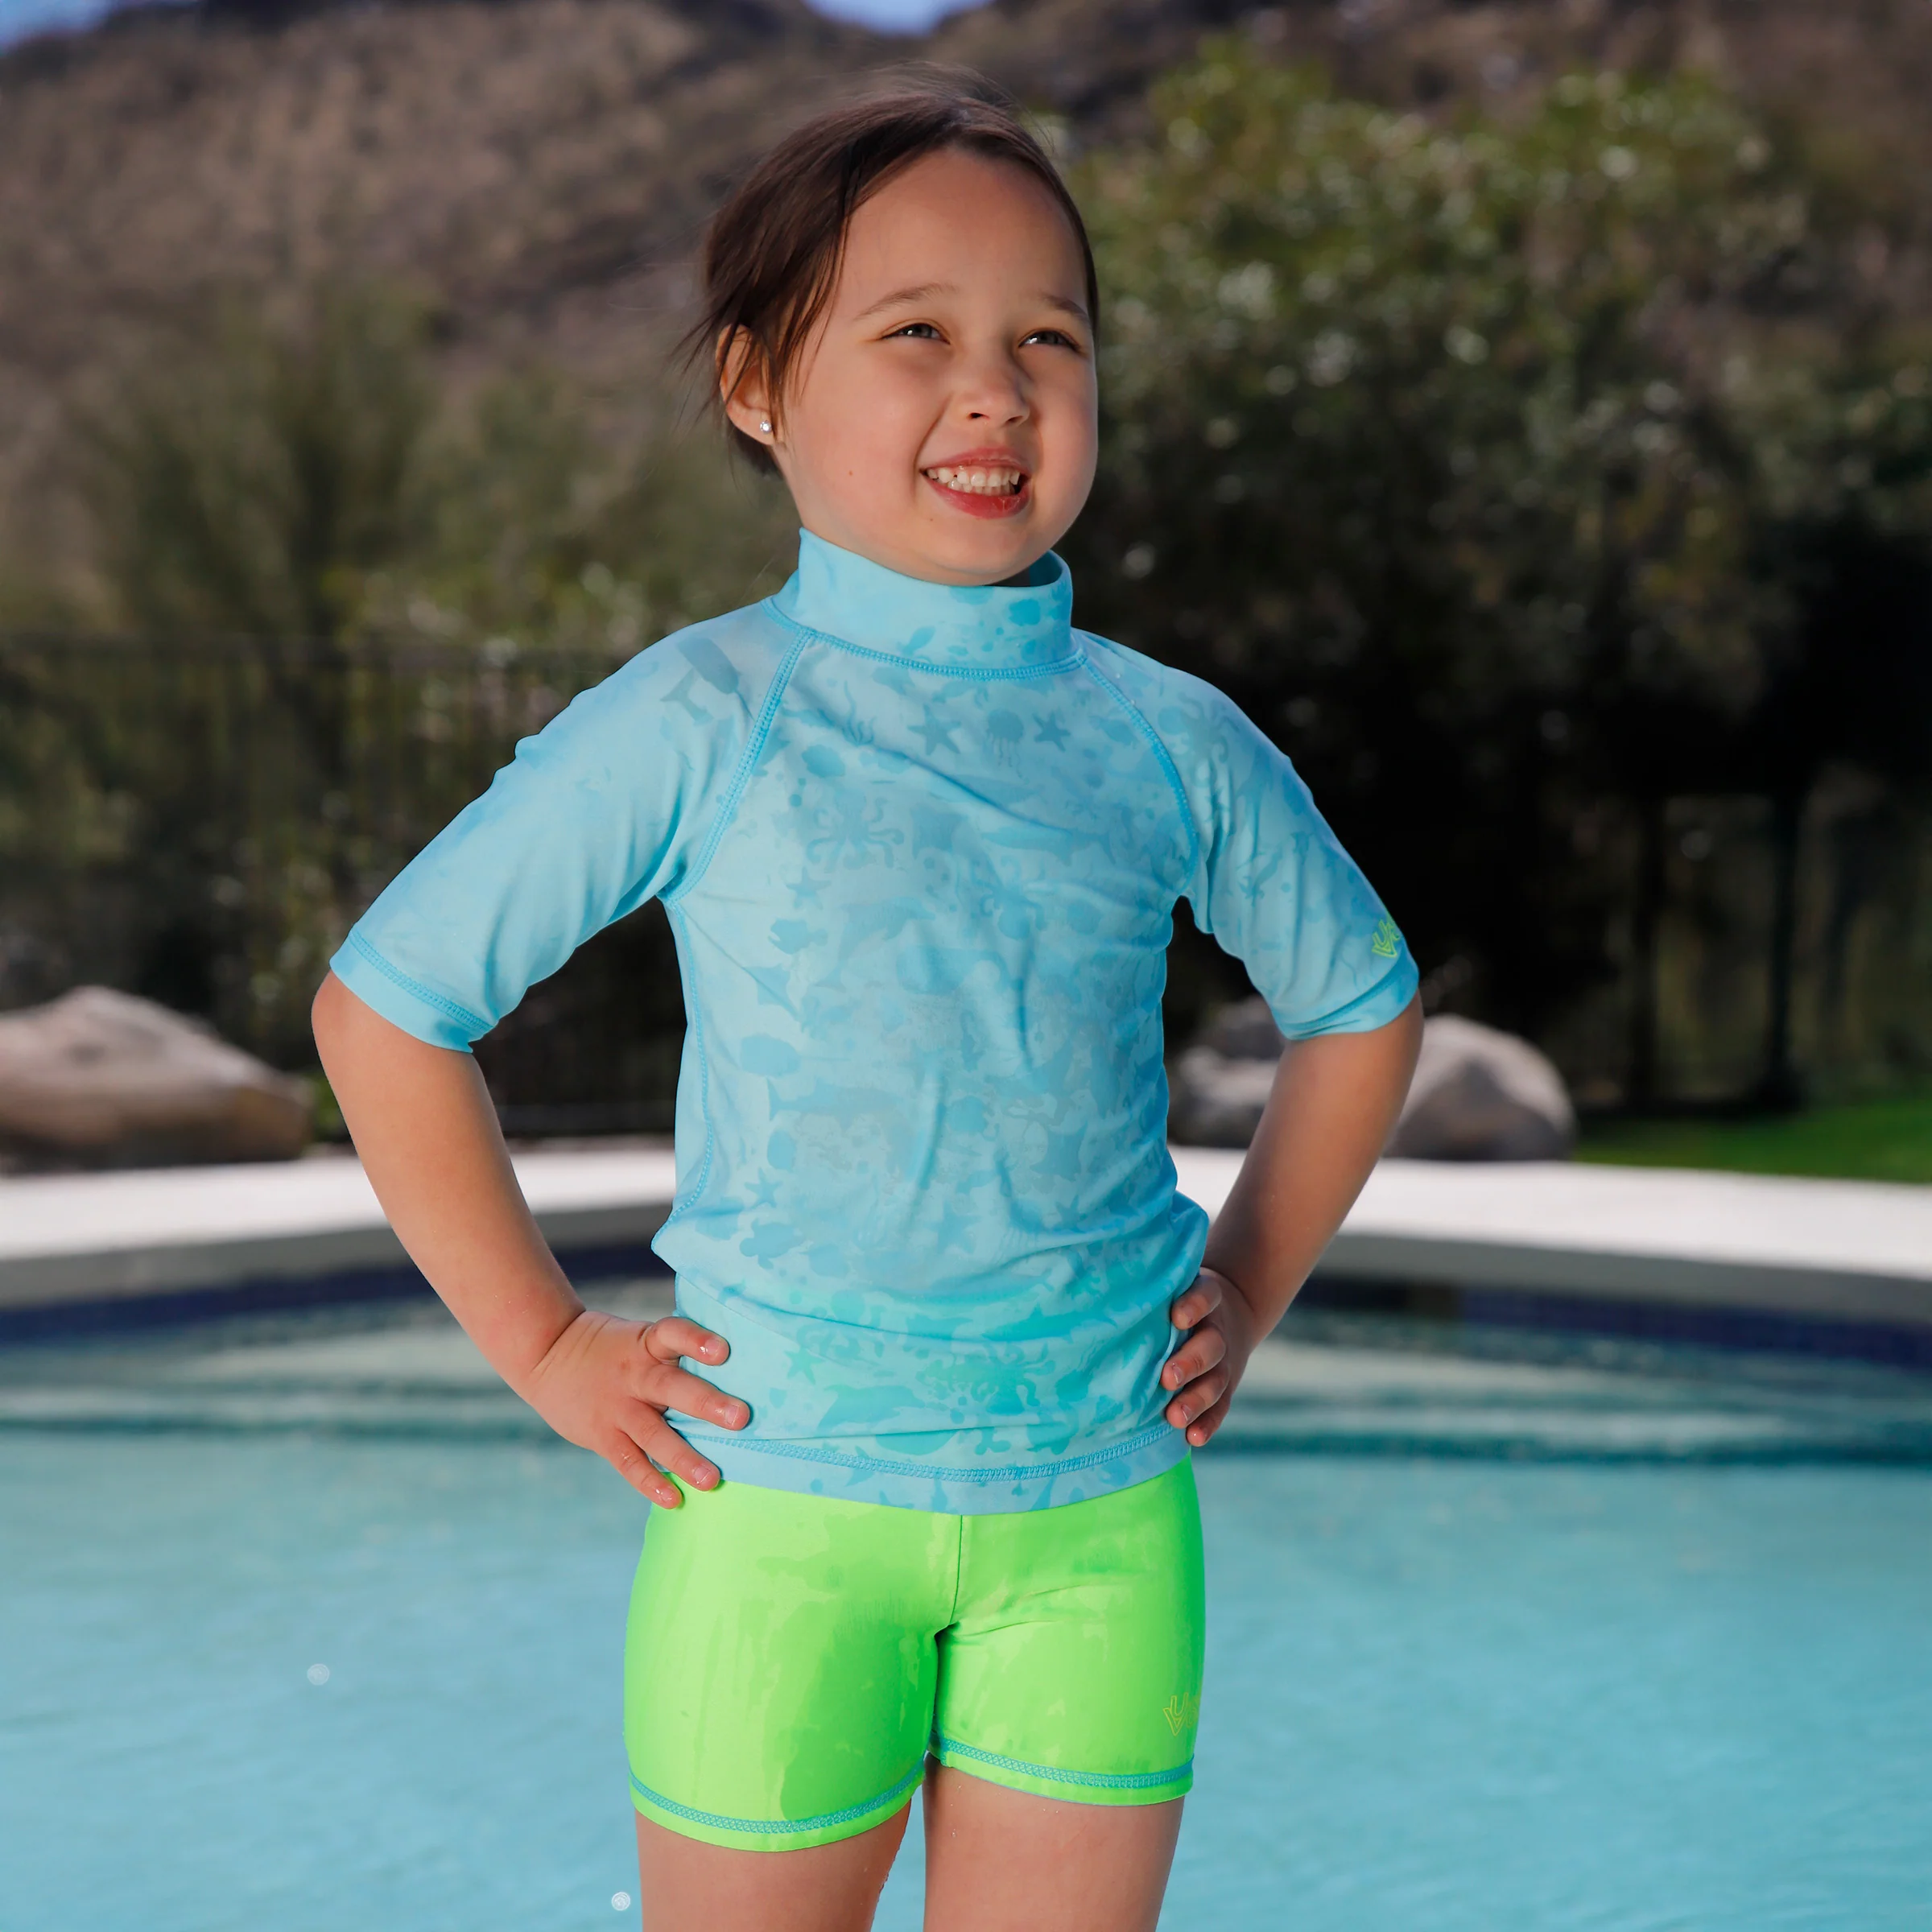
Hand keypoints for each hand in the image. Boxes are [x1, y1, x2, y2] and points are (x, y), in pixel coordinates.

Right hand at [522, 1309, 748, 1507]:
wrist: (547, 1353)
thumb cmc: (612, 1348)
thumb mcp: (640, 1338)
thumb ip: (673, 1354)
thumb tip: (735, 1371)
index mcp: (647, 1344)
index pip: (672, 1334)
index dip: (696, 1340)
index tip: (723, 1350)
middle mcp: (635, 1375)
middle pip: (671, 1387)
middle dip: (706, 1403)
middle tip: (740, 1418)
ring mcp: (617, 1408)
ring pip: (653, 1434)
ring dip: (684, 1457)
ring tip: (712, 1479)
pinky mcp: (602, 1436)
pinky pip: (629, 1462)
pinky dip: (651, 1482)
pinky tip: (675, 1499)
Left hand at [1162, 1267, 1257, 1447]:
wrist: (1230, 1315)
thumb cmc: (1179, 1301)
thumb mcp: (1174, 1287)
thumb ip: (1149, 1292)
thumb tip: (1098, 1297)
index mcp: (1205, 1298)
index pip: (1205, 1295)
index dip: (1194, 1305)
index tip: (1177, 1318)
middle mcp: (1216, 1330)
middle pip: (1211, 1344)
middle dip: (1191, 1362)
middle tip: (1167, 1378)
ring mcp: (1224, 1361)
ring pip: (1217, 1380)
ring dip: (1197, 1400)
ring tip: (1175, 1417)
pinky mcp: (1226, 1387)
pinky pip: (1221, 1407)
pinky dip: (1208, 1423)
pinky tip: (1193, 1438)